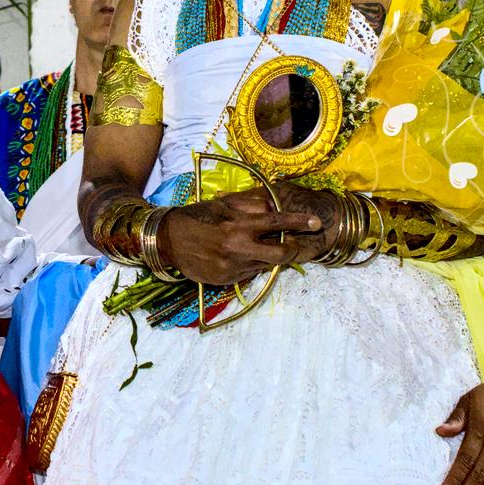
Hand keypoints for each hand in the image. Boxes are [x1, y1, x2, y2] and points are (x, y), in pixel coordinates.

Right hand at [159, 187, 325, 285]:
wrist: (167, 240)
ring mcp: (233, 267)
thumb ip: (248, 205)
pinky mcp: (226, 280)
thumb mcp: (222, 205)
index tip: (316, 223)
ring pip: (266, 265)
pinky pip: (249, 273)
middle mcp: (239, 247)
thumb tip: (272, 204)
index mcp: (238, 224)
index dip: (299, 223)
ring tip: (254, 246)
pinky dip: (250, 265)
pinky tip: (237, 256)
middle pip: (280, 254)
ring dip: (267, 256)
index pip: (277, 222)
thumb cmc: (196, 217)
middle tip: (291, 243)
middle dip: (291, 248)